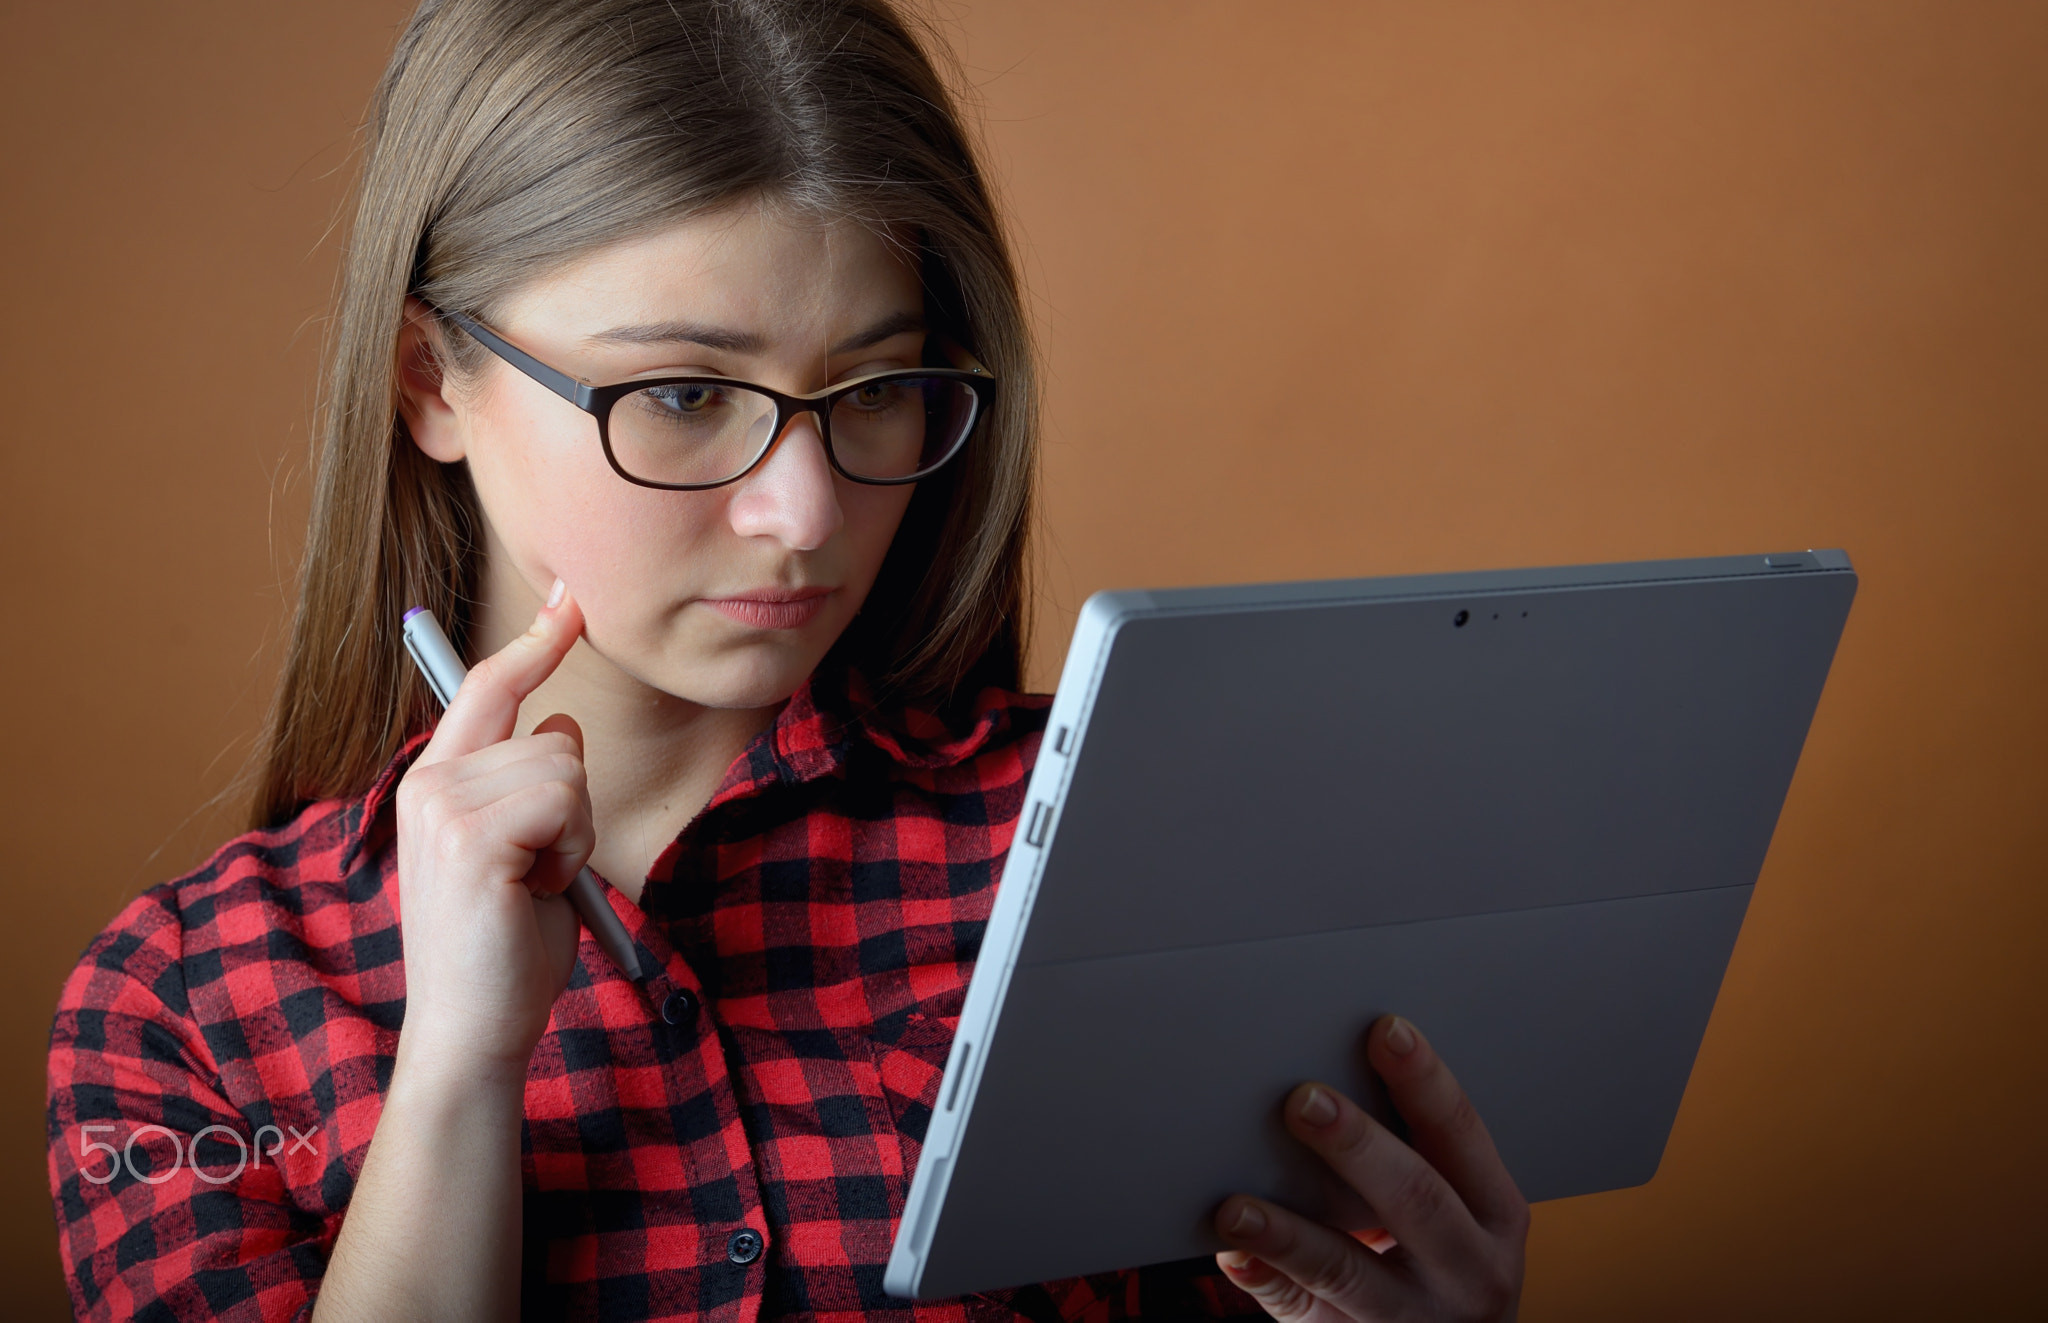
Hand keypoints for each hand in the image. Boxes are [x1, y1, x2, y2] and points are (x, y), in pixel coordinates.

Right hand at [392, 581, 590, 1076]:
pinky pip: (565, 802)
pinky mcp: (470, 838)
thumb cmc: (505, 947)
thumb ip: (536, 786)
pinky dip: (572, 850)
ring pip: (565, 770)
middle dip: (575, 805)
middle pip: (550, 736)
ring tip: (535, 884)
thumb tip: (561, 723)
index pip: (487, 688)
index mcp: (434, 782)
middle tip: (542, 868)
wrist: (474, 1029)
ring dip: (575, 833)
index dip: (534, 643)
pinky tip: (537, 891)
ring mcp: (442, 809)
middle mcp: (428, 784)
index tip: (572, 600)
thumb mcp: (528, 849)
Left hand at [1214, 1015, 1528, 1321]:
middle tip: (1302, 1100)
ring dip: (1290, 1233)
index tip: (1386, 1030)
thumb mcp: (1456, 1215)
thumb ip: (1412, 1156)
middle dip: (1357, 1145)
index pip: (1462, 1134)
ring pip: (1350, 1270)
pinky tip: (1234, 1256)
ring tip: (1237, 1206)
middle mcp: (1471, 1268)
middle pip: (1416, 1199)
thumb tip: (1328, 1076)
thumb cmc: (1442, 1262)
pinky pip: (1305, 1313)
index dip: (1425, 1080)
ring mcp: (1417, 1317)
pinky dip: (1267, 1281)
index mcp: (1494, 1212)